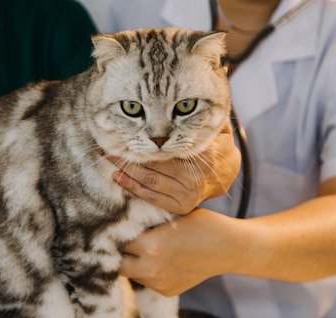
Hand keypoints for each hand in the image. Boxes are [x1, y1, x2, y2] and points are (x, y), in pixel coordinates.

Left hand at [107, 128, 239, 214]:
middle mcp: (194, 177)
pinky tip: (117, 176)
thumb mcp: (217, 128)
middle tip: (108, 145)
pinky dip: (132, 187)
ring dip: (126, 170)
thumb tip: (194, 94)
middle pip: (155, 164)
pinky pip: (151, 197)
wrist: (227, 176)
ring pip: (150, 180)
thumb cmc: (217, 145)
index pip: (169, 148)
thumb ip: (206, 115)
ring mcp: (187, 194)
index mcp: (203, 156)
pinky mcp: (181, 206)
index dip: (146, 140)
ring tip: (109, 158)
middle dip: (130, 154)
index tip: (127, 132)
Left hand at [119, 209, 230, 295]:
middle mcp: (151, 268)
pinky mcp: (167, 291)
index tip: (116, 227)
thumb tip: (119, 219)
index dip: (115, 233)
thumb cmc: (200, 223)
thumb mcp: (170, 215)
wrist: (228, 248)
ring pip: (131, 274)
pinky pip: (146, 281)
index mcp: (150, 245)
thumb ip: (145, 221)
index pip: (117, 241)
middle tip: (123, 241)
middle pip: (118, 264)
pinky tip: (161, 259)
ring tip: (144, 248)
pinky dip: (148, 271)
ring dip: (133, 263)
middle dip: (118, 253)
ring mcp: (159, 283)